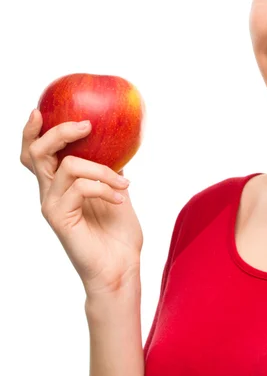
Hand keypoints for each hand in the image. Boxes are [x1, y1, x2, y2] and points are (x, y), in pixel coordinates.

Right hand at [20, 109, 143, 296]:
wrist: (120, 267)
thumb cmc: (119, 233)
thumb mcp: (117, 190)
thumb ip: (111, 168)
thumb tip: (120, 141)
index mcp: (60, 184)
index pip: (36, 153)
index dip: (32, 130)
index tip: (42, 108)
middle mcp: (49, 193)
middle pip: (36, 152)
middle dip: (59, 132)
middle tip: (86, 125)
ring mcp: (52, 205)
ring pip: (68, 166)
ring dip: (103, 169)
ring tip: (124, 182)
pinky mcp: (59, 218)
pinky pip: (81, 187)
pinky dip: (106, 187)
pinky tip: (121, 197)